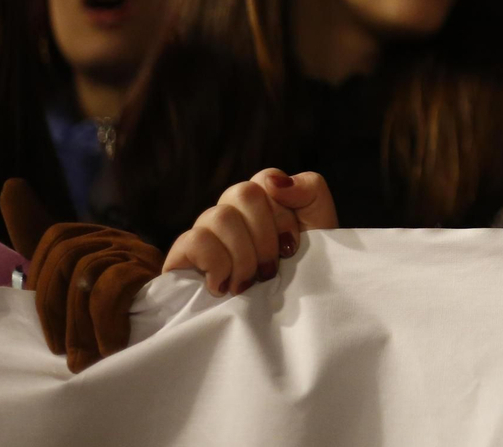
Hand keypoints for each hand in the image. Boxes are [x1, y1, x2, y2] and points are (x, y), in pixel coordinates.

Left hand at [3, 178, 162, 373]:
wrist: (161, 346)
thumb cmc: (109, 325)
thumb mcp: (68, 293)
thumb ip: (41, 247)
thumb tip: (11, 184)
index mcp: (97, 241)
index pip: (56, 237)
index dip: (40, 277)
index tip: (41, 307)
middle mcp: (119, 240)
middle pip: (66, 255)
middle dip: (53, 308)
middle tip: (62, 350)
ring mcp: (140, 253)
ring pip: (86, 271)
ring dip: (79, 324)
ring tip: (85, 357)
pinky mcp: (155, 273)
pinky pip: (111, 287)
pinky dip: (103, 322)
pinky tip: (110, 346)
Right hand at [161, 170, 336, 296]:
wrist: (290, 322)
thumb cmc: (304, 272)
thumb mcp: (320, 225)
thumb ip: (308, 188)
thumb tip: (274, 182)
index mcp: (261, 201)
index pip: (265, 179)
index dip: (283, 215)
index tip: (292, 247)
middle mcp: (231, 211)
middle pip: (241, 192)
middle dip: (264, 236)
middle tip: (271, 269)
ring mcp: (205, 232)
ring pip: (219, 216)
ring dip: (243, 256)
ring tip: (249, 283)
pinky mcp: (182, 256)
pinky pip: (195, 239)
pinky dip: (217, 264)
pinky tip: (224, 285)